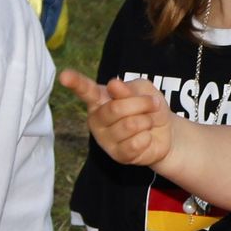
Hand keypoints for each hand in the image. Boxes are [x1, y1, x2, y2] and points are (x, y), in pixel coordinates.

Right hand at [60, 70, 175, 166]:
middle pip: (116, 108)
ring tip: (147, 123)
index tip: (64, 76)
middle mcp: (97, 118)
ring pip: (129, 125)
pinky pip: (135, 143)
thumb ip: (128, 89)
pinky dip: (147, 138)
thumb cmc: (149, 108)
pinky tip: (145, 138)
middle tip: (152, 104)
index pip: (85, 90)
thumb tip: (113, 85)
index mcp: (99, 98)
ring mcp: (105, 139)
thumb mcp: (143, 90)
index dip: (75, 82)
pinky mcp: (117, 155)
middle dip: (141, 104)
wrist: (166, 133)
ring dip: (146, 121)